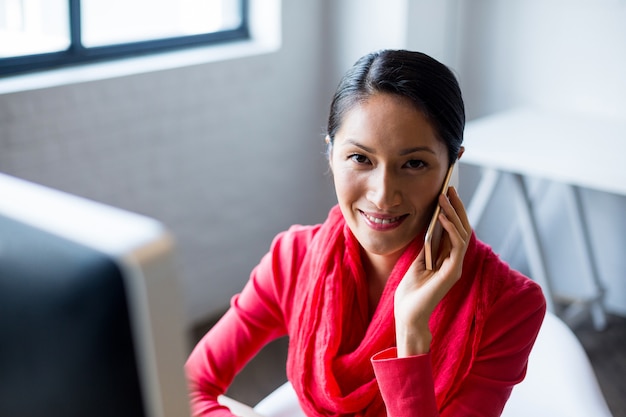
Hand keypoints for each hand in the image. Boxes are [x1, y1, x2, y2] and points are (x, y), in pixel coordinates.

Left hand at [394, 187, 471, 355]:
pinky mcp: (452, 272)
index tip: (446, 192)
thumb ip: (427, 244)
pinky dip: (450, 229)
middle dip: (457, 207)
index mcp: (448, 258)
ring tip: (444, 197)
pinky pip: (456, 246)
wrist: (408, 314)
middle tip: (449, 188)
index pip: (456, 229)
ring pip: (462, 234)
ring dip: (453, 213)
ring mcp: (456, 266)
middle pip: (463, 228)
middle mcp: (456, 261)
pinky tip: (441, 217)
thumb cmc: (411, 290)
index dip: (453, 210)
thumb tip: (430, 222)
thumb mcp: (418, 260)